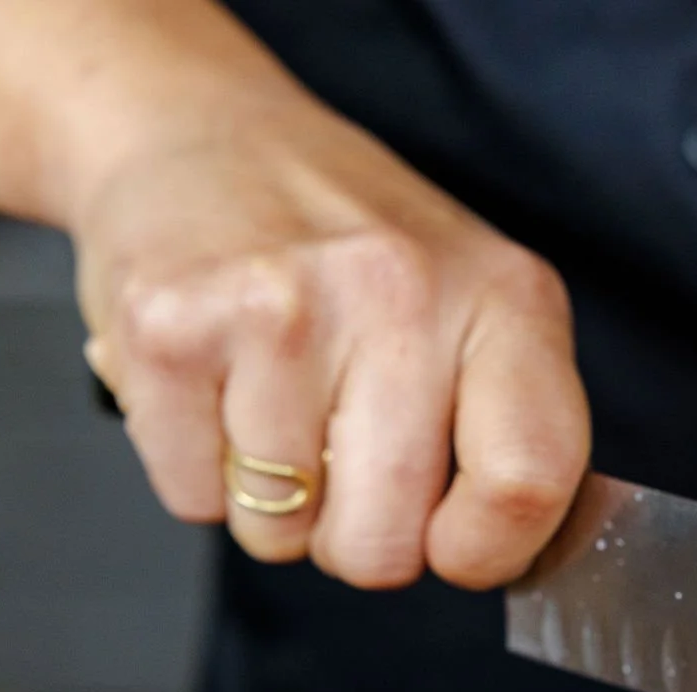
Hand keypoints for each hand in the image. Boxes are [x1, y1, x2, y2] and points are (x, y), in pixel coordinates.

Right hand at [72, 98, 588, 588]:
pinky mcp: (169, 329)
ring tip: (274, 400)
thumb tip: (520, 553)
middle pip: (383, 546)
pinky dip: (198, 470)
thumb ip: (512, 426)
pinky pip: (193, 500)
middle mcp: (399, 293)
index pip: (528, 481)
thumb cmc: (350, 246)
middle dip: (356, 537)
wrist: (197, 132)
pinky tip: (216, 386)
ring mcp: (279, 307)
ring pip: (280, 535)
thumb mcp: (474, 304)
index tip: (454, 542)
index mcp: (504, 297)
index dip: (485, 551)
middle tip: (341, 455)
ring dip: (272, 501)